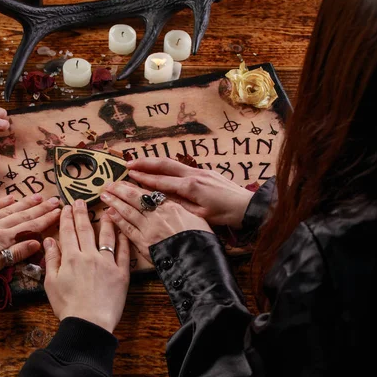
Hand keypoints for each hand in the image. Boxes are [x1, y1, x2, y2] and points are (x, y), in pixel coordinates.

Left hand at [0, 194, 61, 284]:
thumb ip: (15, 253)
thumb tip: (38, 243)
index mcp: (4, 238)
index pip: (31, 226)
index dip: (47, 219)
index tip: (60, 212)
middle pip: (24, 215)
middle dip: (41, 208)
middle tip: (56, 200)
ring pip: (10, 209)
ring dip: (26, 202)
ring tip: (39, 196)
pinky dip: (3, 201)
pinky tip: (11, 197)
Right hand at [43, 201, 130, 333]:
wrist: (89, 323)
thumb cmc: (67, 306)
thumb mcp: (51, 283)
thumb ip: (51, 259)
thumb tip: (49, 240)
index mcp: (71, 257)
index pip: (68, 232)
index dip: (66, 218)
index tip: (66, 207)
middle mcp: (89, 255)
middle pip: (85, 230)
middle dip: (82, 213)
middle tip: (80, 201)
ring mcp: (107, 263)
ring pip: (106, 237)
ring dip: (106, 222)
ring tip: (106, 211)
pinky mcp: (121, 273)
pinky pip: (123, 252)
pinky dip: (123, 240)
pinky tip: (123, 231)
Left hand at [101, 181, 211, 263]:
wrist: (197, 260)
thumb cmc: (200, 239)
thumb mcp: (195, 216)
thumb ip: (180, 207)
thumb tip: (170, 199)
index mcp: (171, 206)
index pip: (148, 193)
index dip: (133, 187)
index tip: (123, 181)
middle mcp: (157, 215)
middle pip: (134, 199)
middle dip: (119, 190)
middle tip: (108, 185)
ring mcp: (149, 229)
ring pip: (127, 212)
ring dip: (114, 202)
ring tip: (104, 195)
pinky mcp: (144, 244)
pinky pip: (127, 229)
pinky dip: (117, 220)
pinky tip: (109, 214)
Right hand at [127, 158, 253, 228]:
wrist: (248, 206)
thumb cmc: (225, 215)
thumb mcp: (200, 214)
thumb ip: (179, 204)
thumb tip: (160, 198)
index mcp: (190, 187)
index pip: (161, 181)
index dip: (143, 178)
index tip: (129, 175)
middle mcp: (193, 175)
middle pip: (164, 164)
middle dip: (144, 163)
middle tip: (128, 163)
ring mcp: (199, 171)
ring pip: (172, 163)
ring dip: (154, 162)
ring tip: (140, 162)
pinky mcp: (205, 171)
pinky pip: (181, 166)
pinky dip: (167, 166)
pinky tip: (161, 168)